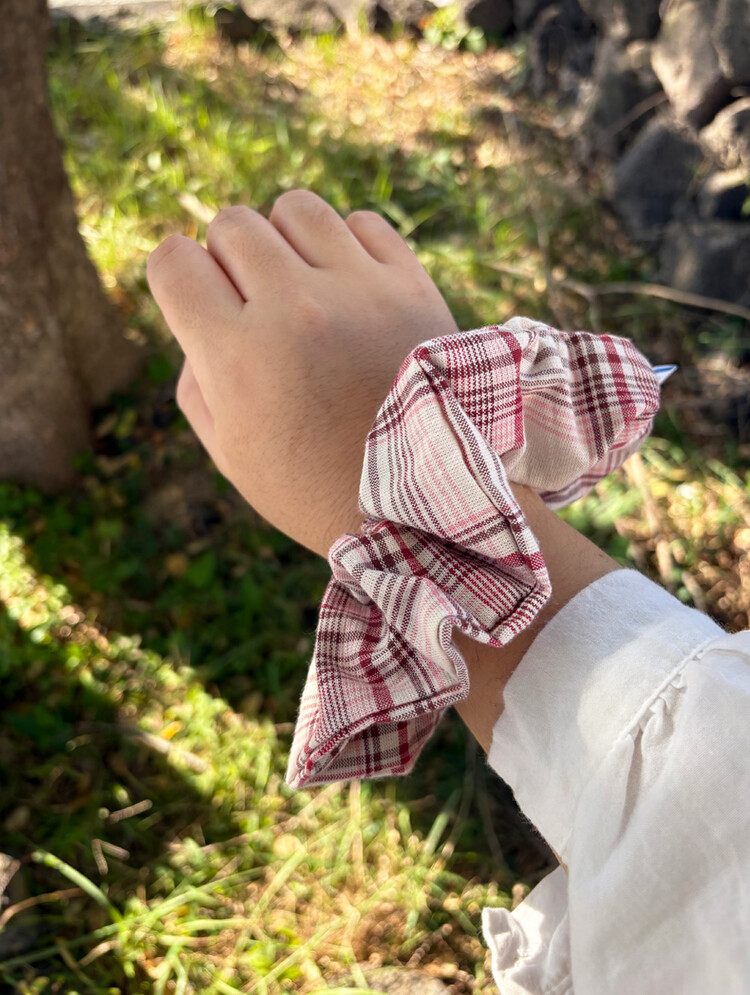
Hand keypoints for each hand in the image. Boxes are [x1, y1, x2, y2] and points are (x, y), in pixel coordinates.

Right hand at [147, 191, 457, 555]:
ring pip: (294, 208)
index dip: (177, 277)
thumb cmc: (313, 485)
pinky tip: (351, 289)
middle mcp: (294, 309)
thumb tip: (203, 311)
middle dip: (229, 259)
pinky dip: (347, 246)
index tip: (197, 299)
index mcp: (236, 356)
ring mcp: (357, 290)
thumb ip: (197, 377)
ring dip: (287, 241)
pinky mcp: (410, 285)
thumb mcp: (232, 452)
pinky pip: (361, 222)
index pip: (172, 260)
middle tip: (255, 305)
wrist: (421, 503)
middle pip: (230, 224)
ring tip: (304, 285)